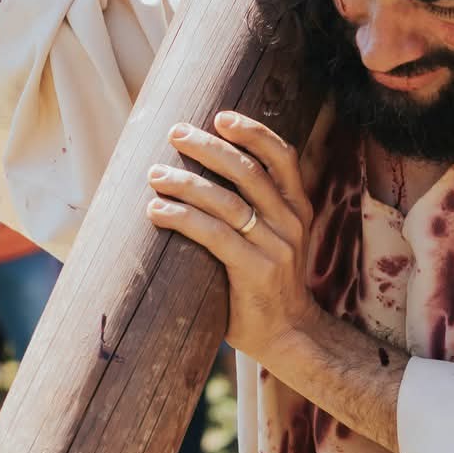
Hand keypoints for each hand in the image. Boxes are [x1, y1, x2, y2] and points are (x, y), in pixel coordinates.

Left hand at [146, 111, 317, 369]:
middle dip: (209, 148)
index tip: (221, 116)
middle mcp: (291, 223)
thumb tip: (200, 176)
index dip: (253, 132)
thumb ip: (254, 212)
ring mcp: (276, 248)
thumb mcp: (274, 240)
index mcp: (298, 210)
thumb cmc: (268, 285)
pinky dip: (182, 218)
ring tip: (155, 174)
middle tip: (176, 134)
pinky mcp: (255, 272)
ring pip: (228, 202)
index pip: (283, 158)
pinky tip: (156, 211)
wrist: (289, 335)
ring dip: (187, 182)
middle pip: (249, 172)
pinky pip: (214, 236)